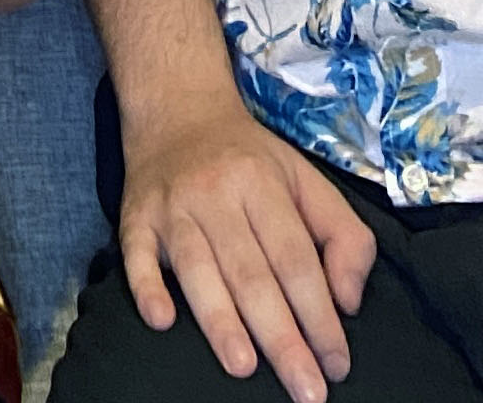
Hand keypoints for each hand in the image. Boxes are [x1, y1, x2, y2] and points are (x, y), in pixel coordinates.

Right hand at [115, 89, 374, 402]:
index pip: (296, 259)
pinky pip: (136, 255)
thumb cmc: (249, 159)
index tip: (336, 364)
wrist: (178, 108)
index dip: (319, 315)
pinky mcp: (134, 217)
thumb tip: (348, 302)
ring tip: (244, 367)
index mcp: (263, 184)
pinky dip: (146, 288)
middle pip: (252, 273)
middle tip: (305, 390)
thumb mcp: (306, 180)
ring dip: (220, 319)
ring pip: (197, 268)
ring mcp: (172, 206)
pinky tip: (161, 320)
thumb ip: (344, 236)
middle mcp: (216, 193)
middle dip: (281, 337)